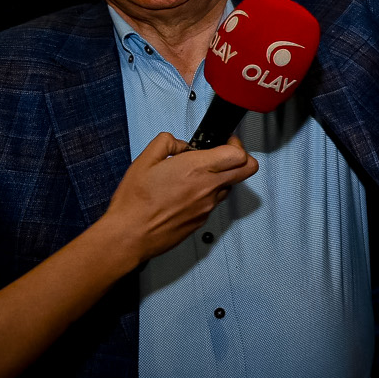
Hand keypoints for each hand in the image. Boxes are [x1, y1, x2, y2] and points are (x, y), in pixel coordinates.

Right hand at [99, 131, 258, 262]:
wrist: (130, 235)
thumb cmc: (135, 202)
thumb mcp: (145, 160)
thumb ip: (166, 143)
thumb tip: (181, 144)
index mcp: (196, 168)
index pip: (239, 154)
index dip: (235, 144)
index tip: (226, 141)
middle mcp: (208, 187)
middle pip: (248, 170)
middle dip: (242, 158)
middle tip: (225, 155)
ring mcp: (207, 206)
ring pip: (230, 187)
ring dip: (222, 177)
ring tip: (198, 176)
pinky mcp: (202, 220)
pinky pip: (214, 202)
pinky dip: (208, 194)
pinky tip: (186, 194)